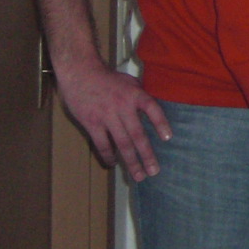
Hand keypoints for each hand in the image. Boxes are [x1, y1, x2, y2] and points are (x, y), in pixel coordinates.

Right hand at [56, 57, 169, 181]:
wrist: (80, 73)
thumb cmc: (108, 78)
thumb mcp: (130, 81)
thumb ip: (141, 96)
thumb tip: (153, 109)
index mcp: (135, 94)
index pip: (153, 109)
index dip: (161, 123)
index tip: (168, 138)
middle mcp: (123, 107)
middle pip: (137, 135)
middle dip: (147, 155)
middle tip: (154, 171)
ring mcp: (107, 116)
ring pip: (121, 143)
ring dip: (131, 161)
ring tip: (139, 175)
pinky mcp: (91, 123)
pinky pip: (102, 143)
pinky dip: (108, 155)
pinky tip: (113, 164)